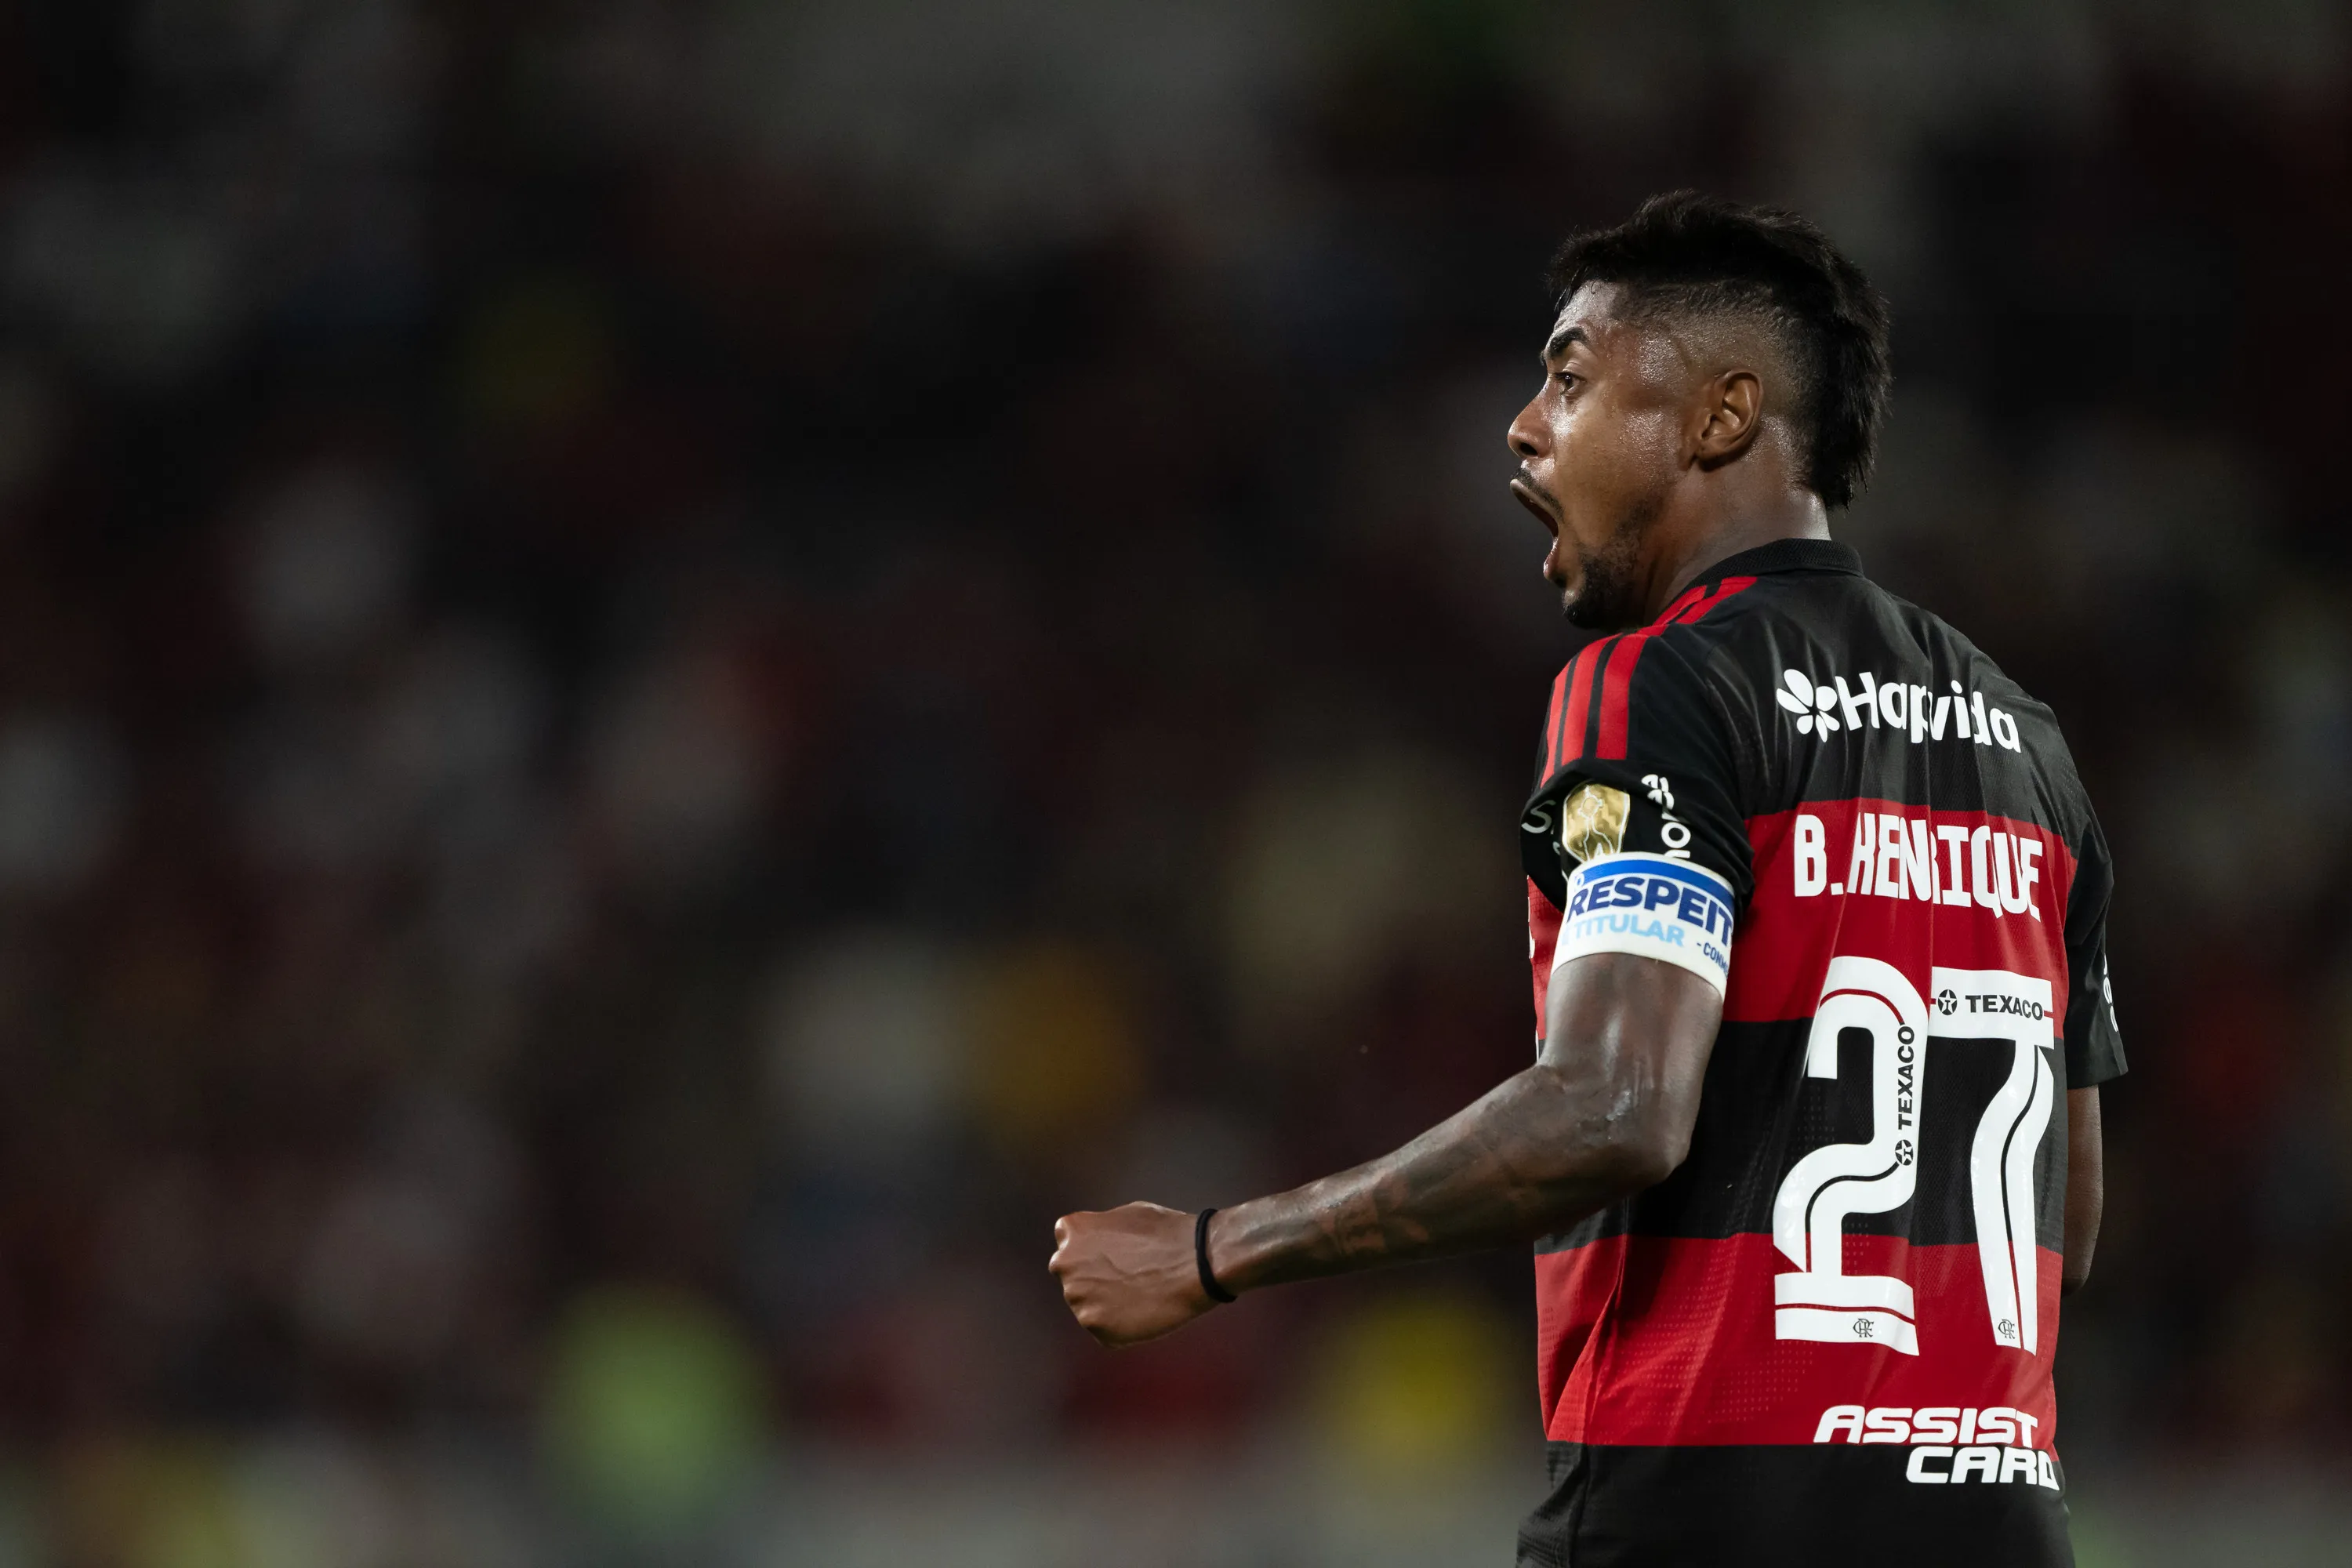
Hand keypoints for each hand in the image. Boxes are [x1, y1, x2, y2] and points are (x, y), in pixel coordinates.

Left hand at [1049, 1202, 1218, 1346]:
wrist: (1196, 1264)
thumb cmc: (1167, 1234)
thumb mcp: (1124, 1215)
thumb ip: (1098, 1231)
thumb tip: (1094, 1246)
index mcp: (1071, 1232)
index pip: (1068, 1246)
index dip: (1093, 1253)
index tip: (1115, 1257)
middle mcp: (1066, 1264)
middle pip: (1073, 1278)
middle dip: (1094, 1280)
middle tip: (1128, 1280)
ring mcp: (1079, 1298)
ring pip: (1087, 1306)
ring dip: (1106, 1304)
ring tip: (1139, 1295)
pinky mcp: (1096, 1326)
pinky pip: (1102, 1330)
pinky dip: (1119, 1326)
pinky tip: (1142, 1312)